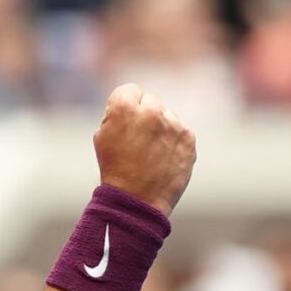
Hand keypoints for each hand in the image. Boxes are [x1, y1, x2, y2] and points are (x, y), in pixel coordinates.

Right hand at [93, 84, 195, 216]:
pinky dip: (174, 141)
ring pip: (168, 115)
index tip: (126, 123)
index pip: (130, 90)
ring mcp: (173, 124)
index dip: (127, 106)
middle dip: (145, 114)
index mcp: (124, 106)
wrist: (136, 200)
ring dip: (162, 127)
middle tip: (139, 138)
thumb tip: (133, 103)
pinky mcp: (188, 138)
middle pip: (151, 100)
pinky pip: (180, 130)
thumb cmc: (114, 168)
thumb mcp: (102, 135)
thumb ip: (117, 112)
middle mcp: (151, 110)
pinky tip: (164, 157)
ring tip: (152, 152)